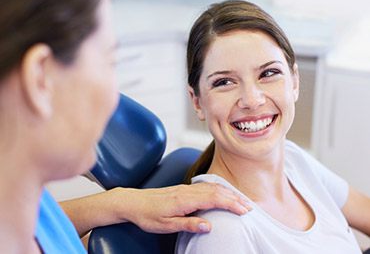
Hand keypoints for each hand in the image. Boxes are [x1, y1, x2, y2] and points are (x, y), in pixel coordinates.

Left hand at [111, 183, 250, 233]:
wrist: (133, 202)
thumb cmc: (148, 215)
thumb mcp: (166, 225)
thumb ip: (188, 224)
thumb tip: (209, 226)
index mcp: (185, 199)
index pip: (214, 199)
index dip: (231, 204)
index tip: (244, 210)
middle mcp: (187, 191)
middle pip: (217, 190)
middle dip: (235, 198)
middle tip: (249, 207)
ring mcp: (186, 188)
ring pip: (212, 186)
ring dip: (228, 192)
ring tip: (241, 200)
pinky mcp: (183, 189)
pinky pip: (205, 186)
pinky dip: (218, 189)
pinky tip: (222, 192)